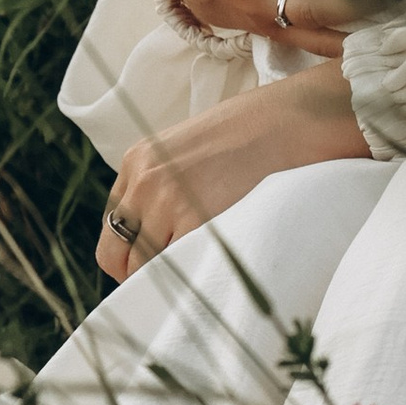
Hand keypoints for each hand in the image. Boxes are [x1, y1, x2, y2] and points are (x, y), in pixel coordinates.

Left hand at [96, 67, 371, 277]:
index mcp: (138, 160)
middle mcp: (144, 181)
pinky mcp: (193, 221)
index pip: (113, 227)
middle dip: (139, 274)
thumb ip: (166, 184)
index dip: (131, 252)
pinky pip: (175, 268)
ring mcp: (166, 202)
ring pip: (144, 268)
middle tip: (171, 283)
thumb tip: (158, 233)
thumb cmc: (255, 135)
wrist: (292, 121)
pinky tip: (209, 275)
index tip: (154, 263)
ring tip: (198, 277)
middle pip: (116, 254)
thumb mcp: (191, 150)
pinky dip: (189, 278)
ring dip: (168, 278)